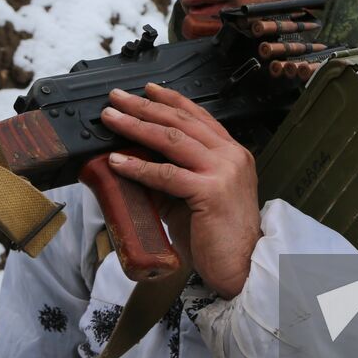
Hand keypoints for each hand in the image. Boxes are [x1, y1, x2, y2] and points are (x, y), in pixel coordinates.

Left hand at [99, 83, 262, 297]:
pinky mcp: (211, 192)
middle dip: (145, 106)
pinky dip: (139, 166)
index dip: (172, 101)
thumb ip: (174, 178)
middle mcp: (231, 156)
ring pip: (173, 139)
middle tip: (117, 97)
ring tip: (112, 118)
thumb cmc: (220, 238)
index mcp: (233, 154)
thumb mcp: (197, 198)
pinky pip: (167, 174)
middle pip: (182, 122)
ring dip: (137, 126)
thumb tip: (137, 164)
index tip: (148, 89)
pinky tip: (118, 161)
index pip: (200, 117)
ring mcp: (223, 172)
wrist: (245, 268)